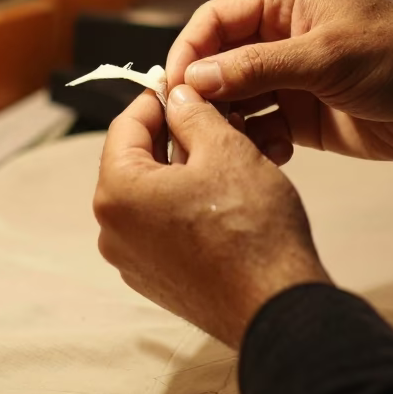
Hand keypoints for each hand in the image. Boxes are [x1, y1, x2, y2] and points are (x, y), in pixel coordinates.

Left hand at [94, 86, 330, 349]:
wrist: (280, 309)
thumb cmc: (252, 227)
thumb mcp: (225, 148)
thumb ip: (192, 114)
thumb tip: (177, 97)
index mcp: (117, 193)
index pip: (126, 125)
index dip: (157, 99)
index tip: (181, 85)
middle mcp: (113, 230)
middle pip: (136, 160)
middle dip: (173, 134)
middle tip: (210, 115)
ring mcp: (132, 260)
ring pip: (151, 193)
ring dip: (182, 168)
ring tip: (223, 150)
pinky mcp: (157, 280)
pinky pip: (161, 225)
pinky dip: (184, 202)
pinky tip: (222, 192)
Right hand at [166, 0, 392, 170]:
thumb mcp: (327, 57)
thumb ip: (258, 67)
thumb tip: (195, 79)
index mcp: (283, 0)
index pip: (216, 19)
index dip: (190, 50)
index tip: (173, 86)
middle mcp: (279, 35)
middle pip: (218, 60)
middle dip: (205, 91)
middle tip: (193, 124)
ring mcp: (289, 76)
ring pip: (235, 97)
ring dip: (228, 121)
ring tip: (230, 144)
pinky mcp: (301, 113)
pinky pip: (260, 126)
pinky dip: (256, 142)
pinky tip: (269, 154)